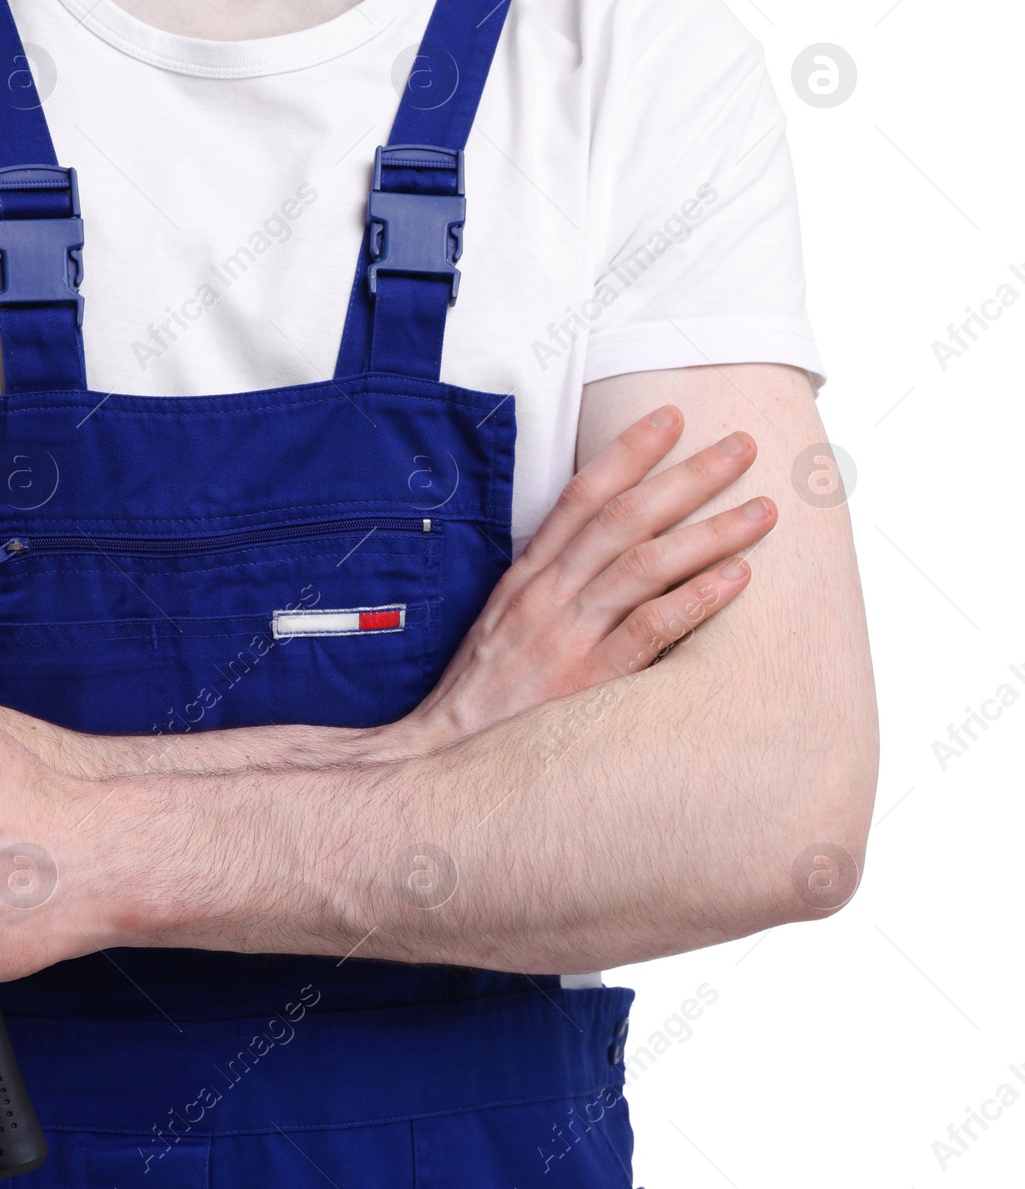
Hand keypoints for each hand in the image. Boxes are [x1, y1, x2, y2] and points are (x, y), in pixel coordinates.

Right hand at [406, 405, 774, 747]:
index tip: (672, 418)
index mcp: (527, 577)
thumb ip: (547, 586)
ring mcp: (567, 637)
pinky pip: (648, 630)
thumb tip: (601, 552)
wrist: (443, 753)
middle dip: (688, 476)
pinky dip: (695, 599)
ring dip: (710, 532)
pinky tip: (737, 579)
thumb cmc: (482, 692)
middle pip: (625, 518)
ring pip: (645, 564)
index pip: (581, 496)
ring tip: (761, 510)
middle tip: (742, 447)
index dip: (629, 451)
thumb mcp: (501, 623)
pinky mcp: (586, 682)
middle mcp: (547, 597)